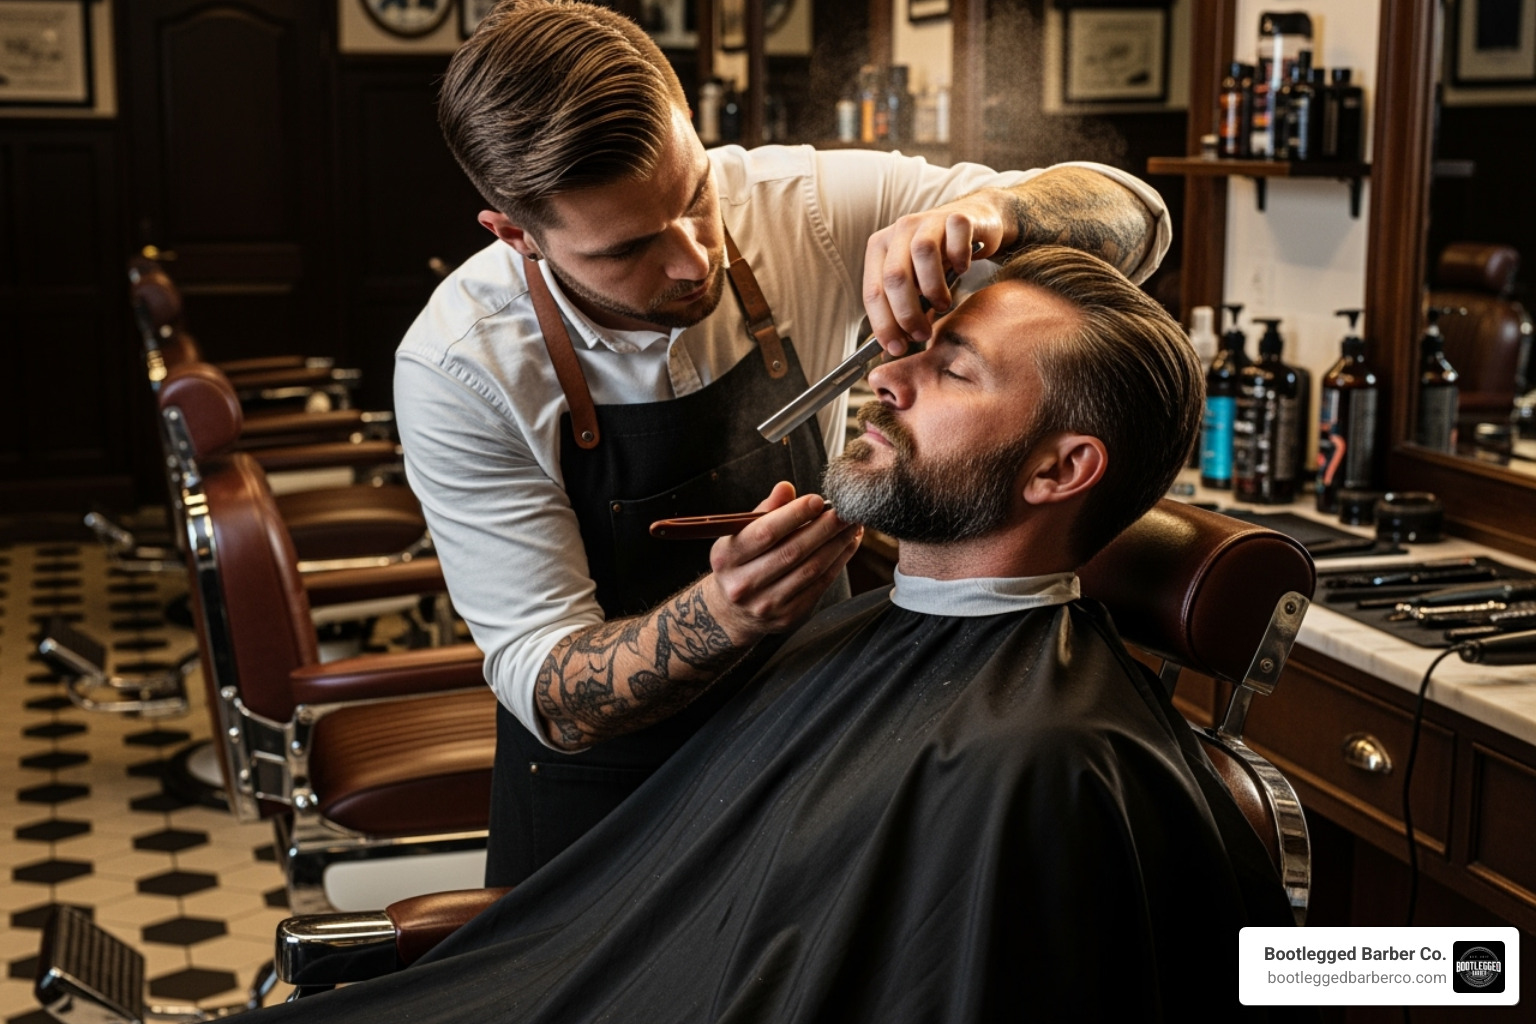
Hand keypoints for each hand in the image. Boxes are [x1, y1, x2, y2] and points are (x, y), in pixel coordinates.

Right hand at [703, 481, 861, 640]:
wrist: (732, 611)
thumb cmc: (741, 562)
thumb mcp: (740, 536)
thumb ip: (764, 511)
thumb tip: (786, 488)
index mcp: (727, 558)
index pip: (766, 532)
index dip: (795, 514)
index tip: (818, 500)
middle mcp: (744, 584)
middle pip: (793, 551)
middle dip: (825, 528)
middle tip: (846, 510)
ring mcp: (767, 604)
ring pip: (812, 569)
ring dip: (837, 544)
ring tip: (851, 526)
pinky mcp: (788, 617)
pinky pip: (820, 585)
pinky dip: (838, 562)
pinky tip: (847, 545)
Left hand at [862, 193, 1009, 353]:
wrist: (974, 223)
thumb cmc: (939, 260)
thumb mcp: (915, 284)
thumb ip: (902, 310)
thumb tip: (891, 350)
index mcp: (879, 248)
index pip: (873, 291)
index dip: (883, 324)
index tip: (896, 349)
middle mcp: (899, 231)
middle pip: (895, 276)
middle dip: (907, 314)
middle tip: (922, 334)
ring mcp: (928, 220)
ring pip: (922, 254)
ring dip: (934, 289)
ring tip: (943, 305)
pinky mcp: (957, 216)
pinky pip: (956, 238)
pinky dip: (960, 259)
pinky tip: (963, 271)